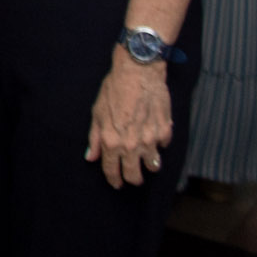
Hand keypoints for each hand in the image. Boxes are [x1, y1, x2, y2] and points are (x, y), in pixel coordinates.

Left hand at [87, 53, 173, 187]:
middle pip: (135, 175)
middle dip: (133, 179)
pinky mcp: (165, 131)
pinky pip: (163, 146)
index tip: (116, 183)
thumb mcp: (97, 113)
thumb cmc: (114, 90)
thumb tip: (91, 157)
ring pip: (153, 166)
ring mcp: (150, 140)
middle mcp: (132, 145)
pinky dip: (159, 144)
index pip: (112, 170)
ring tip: (145, 160)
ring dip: (149, 165)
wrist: (138, 72)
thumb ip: (95, 138)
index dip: (113, 180)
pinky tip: (154, 135)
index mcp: (112, 141)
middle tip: (133, 177)